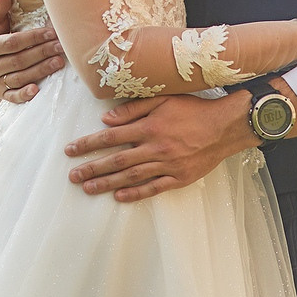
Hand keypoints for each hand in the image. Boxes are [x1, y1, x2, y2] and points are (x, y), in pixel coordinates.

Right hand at [0, 0, 64, 103]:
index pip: (12, 43)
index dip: (33, 38)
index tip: (51, 32)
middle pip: (19, 60)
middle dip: (42, 53)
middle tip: (61, 46)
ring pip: (19, 77)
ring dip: (40, 71)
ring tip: (59, 62)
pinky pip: (12, 96)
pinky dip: (24, 95)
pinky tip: (37, 90)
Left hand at [64, 92, 251, 202]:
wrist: (225, 127)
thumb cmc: (193, 109)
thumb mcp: (163, 99)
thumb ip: (134, 109)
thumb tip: (106, 119)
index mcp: (148, 127)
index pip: (111, 137)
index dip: (88, 144)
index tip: (71, 150)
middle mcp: (155, 147)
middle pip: (116, 160)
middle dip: (92, 168)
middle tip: (72, 176)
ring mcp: (167, 164)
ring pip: (131, 176)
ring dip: (108, 183)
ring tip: (88, 189)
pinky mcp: (179, 177)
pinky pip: (154, 188)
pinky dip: (136, 194)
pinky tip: (120, 197)